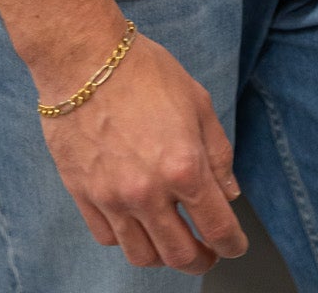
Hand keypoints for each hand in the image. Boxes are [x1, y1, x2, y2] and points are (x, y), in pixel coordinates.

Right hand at [38, 29, 248, 274]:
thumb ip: (218, 152)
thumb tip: (228, 192)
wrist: (83, 57)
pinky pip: (108, 237)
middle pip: (180, 255)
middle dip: (201, 259)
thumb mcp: (197, 101)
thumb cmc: (141, 70)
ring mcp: (112, 197)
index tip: (234, 245)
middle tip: (207, 252)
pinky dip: (126, 239)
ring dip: (163, 256)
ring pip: (142, 256)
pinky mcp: (83, 194)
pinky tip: (135, 223)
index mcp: (184, 166)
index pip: (218, 227)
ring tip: (171, 242)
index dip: (232, 244)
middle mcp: (148, 191)